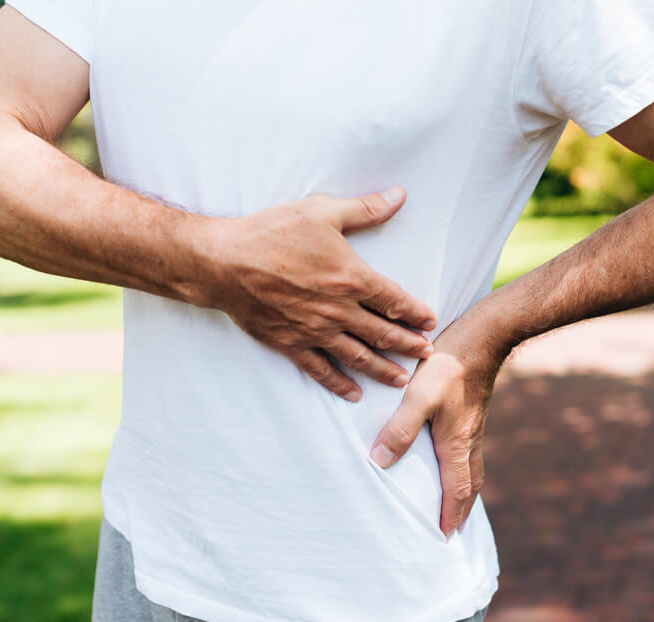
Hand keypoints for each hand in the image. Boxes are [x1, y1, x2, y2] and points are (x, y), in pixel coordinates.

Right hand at [200, 186, 437, 401]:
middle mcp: (338, 310)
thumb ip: (365, 208)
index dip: (416, 313)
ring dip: (383, 369)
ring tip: (401, 379)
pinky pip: (321, 369)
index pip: (395, 300)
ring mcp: (315, 331)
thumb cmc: (272, 233)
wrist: (222, 261)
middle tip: (427, 353)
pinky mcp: (290, 343)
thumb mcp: (322, 211)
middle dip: (409, 345)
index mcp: (352, 278)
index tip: (430, 321)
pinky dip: (339, 383)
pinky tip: (353, 393)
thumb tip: (400, 195)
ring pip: (358, 357)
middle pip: (383, 333)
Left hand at [369, 305, 506, 537]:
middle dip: (461, 511)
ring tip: (455, 503)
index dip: (448, 516)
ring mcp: (474, 425)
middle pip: (470, 485)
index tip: (443, 539)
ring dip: (465, 490)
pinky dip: (464, 467)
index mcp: (456, 443)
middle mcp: (469, 439)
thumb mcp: (417, 396)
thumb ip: (399, 428)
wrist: (484, 336)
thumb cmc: (449, 365)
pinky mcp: (473, 411)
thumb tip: (380, 461)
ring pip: (472, 467)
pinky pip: (471, 451)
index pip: (456, 490)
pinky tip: (453, 457)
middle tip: (452, 531)